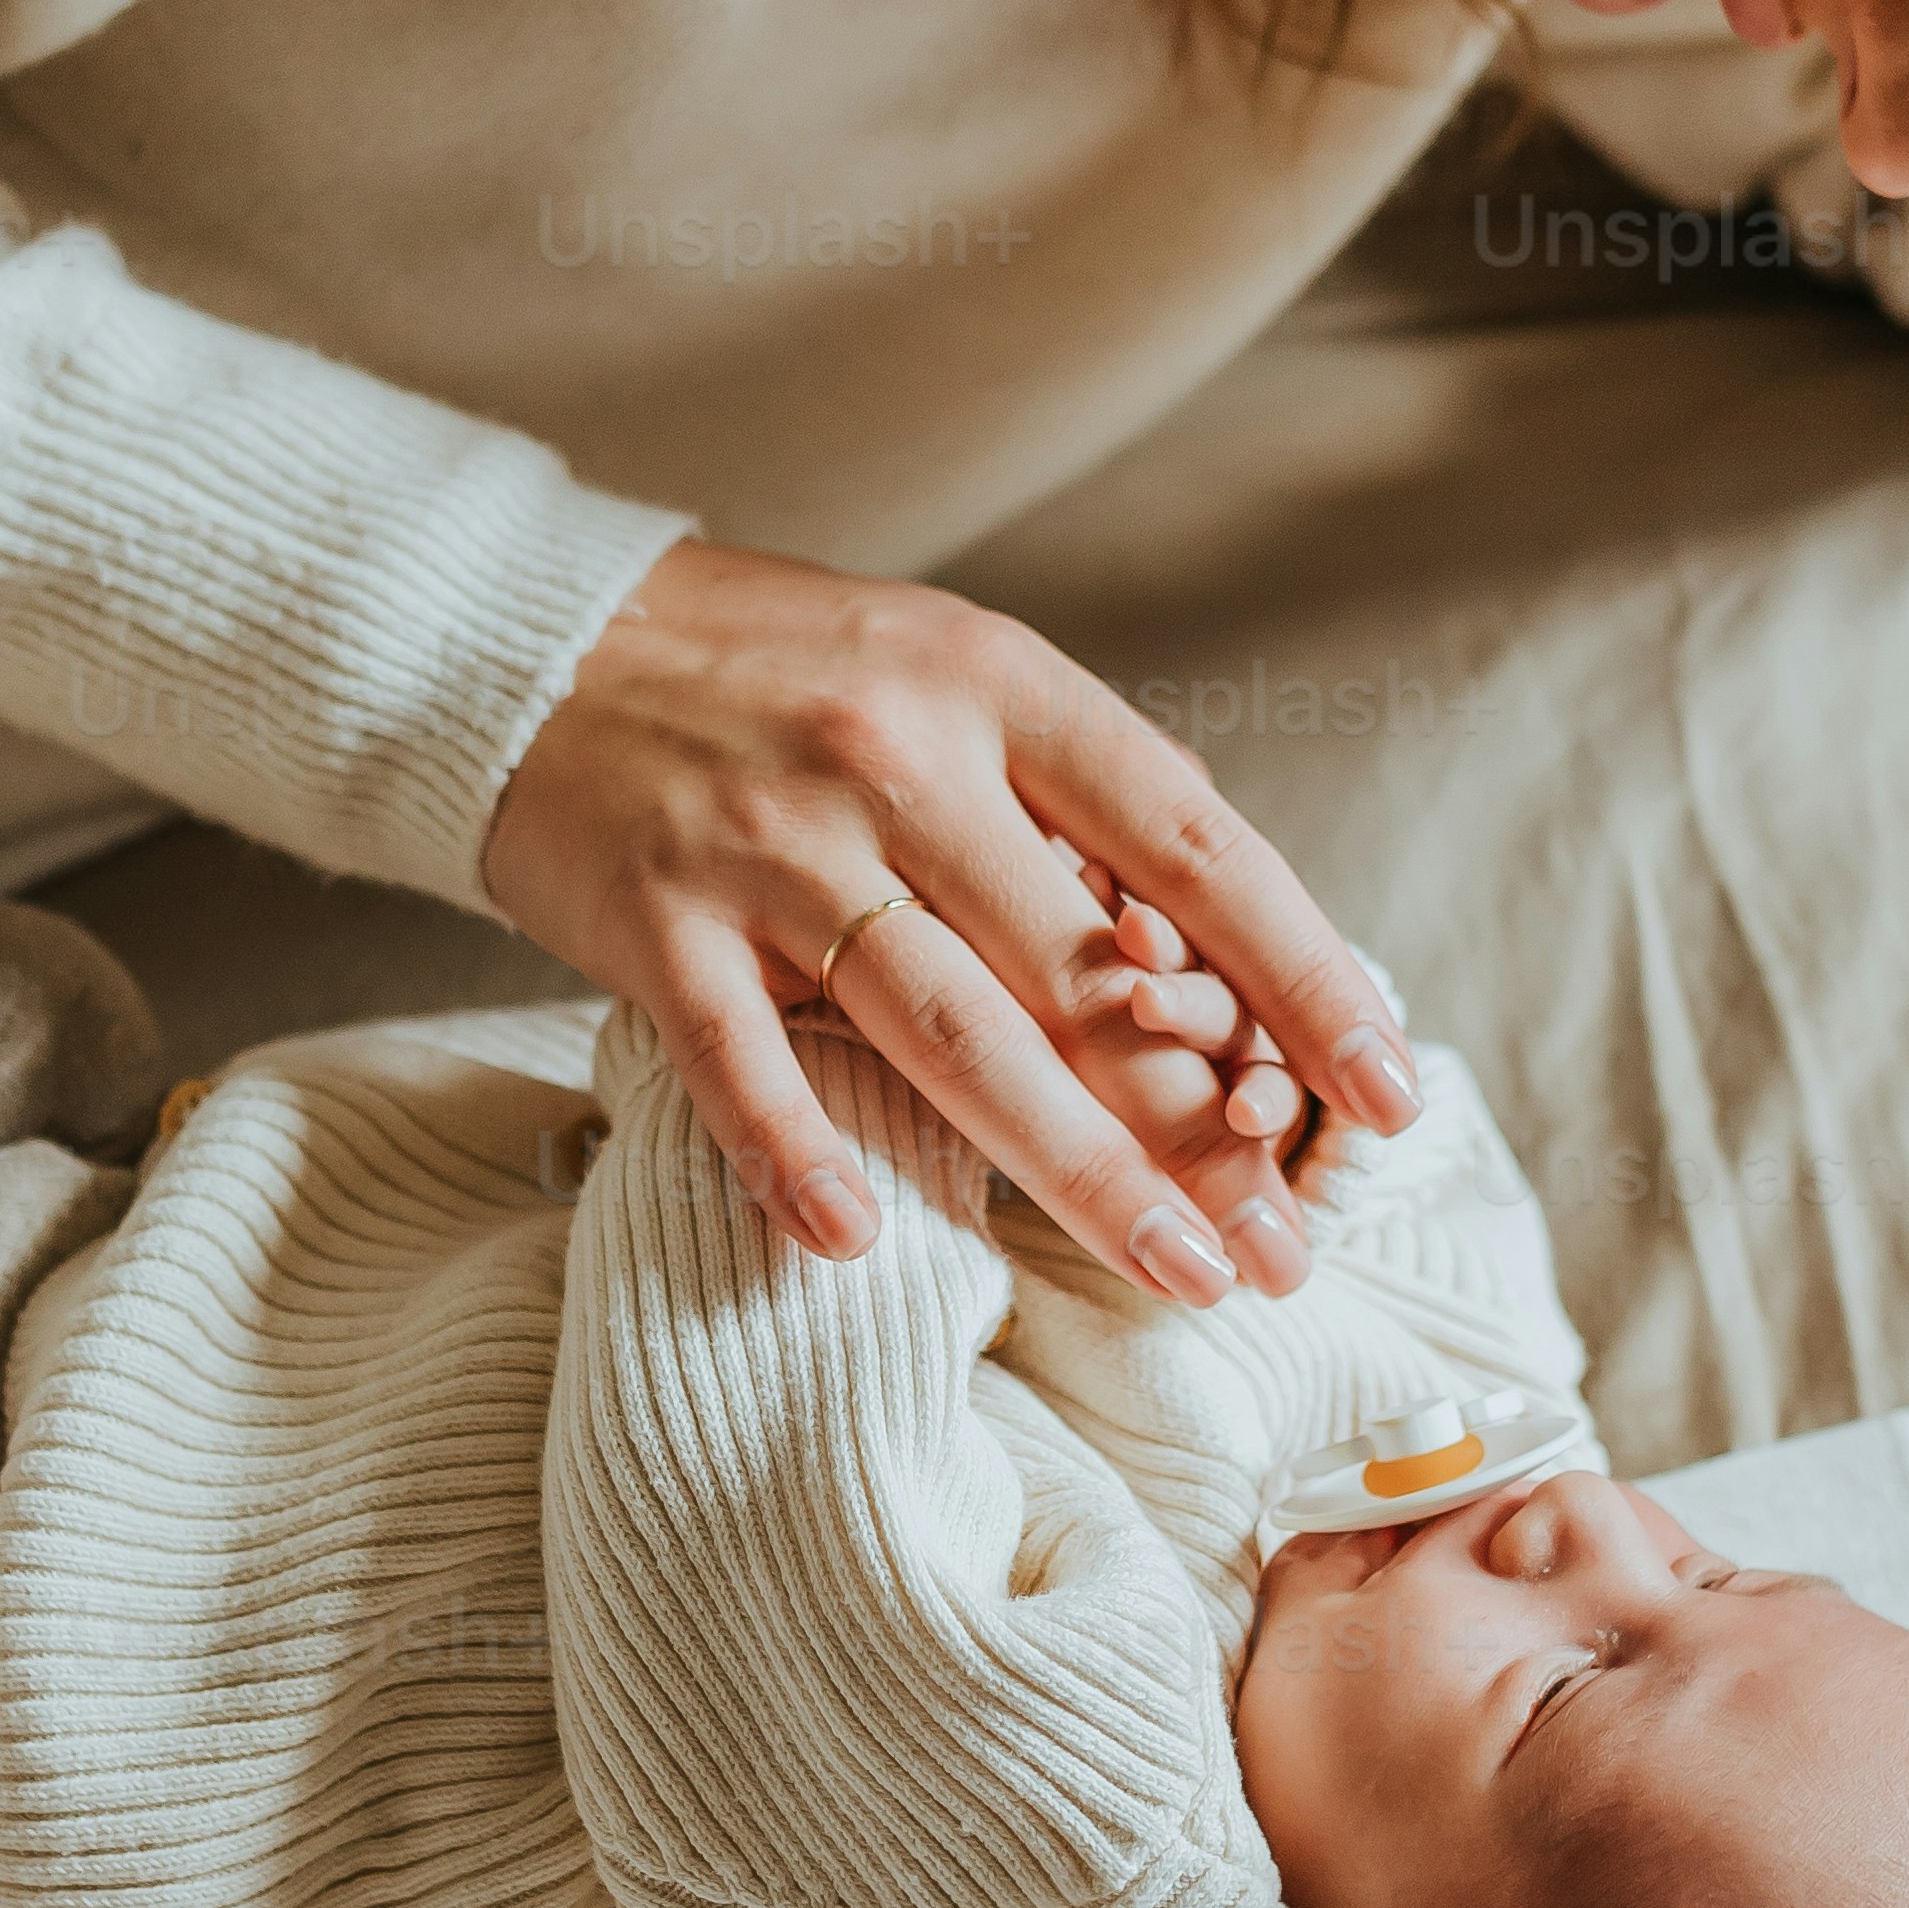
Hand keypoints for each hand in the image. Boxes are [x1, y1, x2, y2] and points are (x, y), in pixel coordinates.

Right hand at [482, 539, 1419, 1299]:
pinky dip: (795, 1154)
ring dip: (1075, 1170)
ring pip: (953, 1031)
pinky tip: (857, 1242)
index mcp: (994, 685)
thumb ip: (1061, 806)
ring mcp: (769, 844)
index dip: (1303, 971)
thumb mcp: (941, 676)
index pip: (1192, 841)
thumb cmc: (770, 674)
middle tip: (1286, 1247)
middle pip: (1084, 971)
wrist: (524, 635)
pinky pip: (739, 1062)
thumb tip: (1215, 968)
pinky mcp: (653, 921)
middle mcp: (895, 757)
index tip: (1384, 1089)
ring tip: (1176, 1272)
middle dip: (1203, 1124)